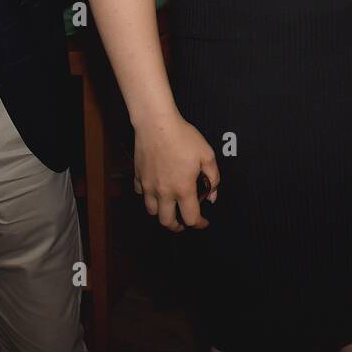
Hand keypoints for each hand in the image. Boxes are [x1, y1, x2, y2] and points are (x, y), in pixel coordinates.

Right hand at [132, 115, 219, 231]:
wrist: (157, 124)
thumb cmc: (183, 137)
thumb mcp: (207, 155)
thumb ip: (213, 178)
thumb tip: (212, 196)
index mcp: (183, 189)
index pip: (191, 218)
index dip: (199, 224)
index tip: (203, 222)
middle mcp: (164, 192)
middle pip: (166, 222)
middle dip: (177, 226)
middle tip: (184, 222)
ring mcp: (148, 186)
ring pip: (151, 211)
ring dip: (161, 213)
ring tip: (169, 208)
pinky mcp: (138, 177)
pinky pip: (141, 194)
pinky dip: (148, 197)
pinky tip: (156, 190)